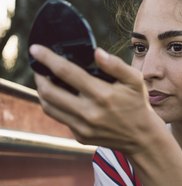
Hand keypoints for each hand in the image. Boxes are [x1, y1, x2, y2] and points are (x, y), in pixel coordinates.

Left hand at [30, 44, 164, 153]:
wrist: (141, 136)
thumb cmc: (137, 104)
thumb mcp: (135, 80)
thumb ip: (116, 65)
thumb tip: (96, 52)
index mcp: (102, 94)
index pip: (67, 72)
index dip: (48, 58)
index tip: (35, 49)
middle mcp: (89, 112)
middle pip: (49, 91)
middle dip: (39, 76)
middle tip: (38, 67)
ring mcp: (82, 127)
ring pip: (48, 107)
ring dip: (42, 91)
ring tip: (45, 80)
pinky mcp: (80, 136)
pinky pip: (60, 118)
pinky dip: (55, 105)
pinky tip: (61, 97)